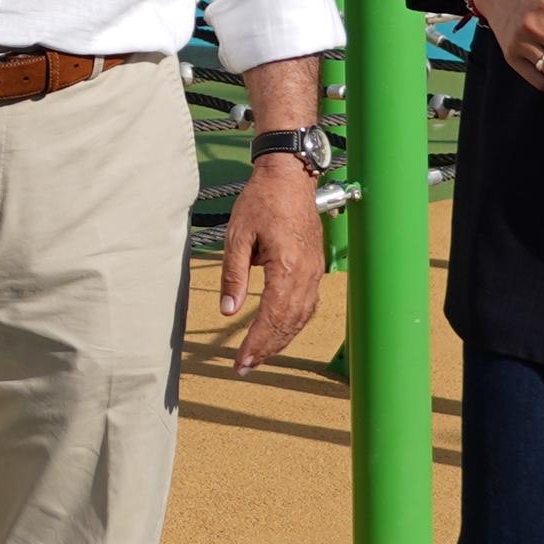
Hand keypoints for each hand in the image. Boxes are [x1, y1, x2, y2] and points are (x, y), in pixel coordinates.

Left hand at [211, 155, 327, 373]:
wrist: (290, 177)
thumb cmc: (262, 201)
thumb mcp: (237, 235)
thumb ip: (233, 275)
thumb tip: (228, 310)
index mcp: (287, 266)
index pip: (272, 316)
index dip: (257, 342)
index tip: (241, 361)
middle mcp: (307, 273)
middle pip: (289, 323)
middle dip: (267, 348)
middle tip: (245, 366)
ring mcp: (315, 271)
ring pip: (301, 317)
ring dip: (281, 340)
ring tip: (259, 355)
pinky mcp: (316, 267)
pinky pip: (307, 305)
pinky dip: (293, 324)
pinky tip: (280, 332)